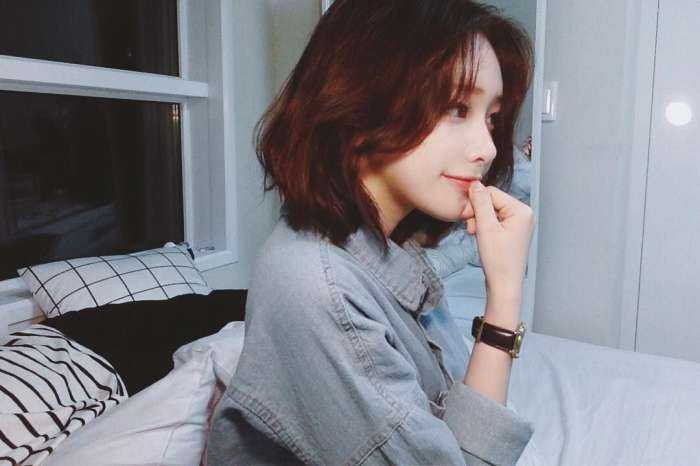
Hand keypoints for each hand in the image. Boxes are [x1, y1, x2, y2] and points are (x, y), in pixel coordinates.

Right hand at [459, 181, 534, 297]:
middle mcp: (523, 214)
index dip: (476, 203)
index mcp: (521, 210)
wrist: (504, 285)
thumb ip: (480, 203)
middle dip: (478, 213)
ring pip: (491, 211)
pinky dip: (484, 226)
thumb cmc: (498, 260)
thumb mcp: (485, 228)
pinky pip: (494, 220)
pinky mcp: (512, 231)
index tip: (468, 219)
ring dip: (479, 220)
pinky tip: (480, 236)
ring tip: (476, 234)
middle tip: (472, 229)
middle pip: (492, 201)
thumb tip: (475, 183)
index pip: (492, 193)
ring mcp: (519, 223)